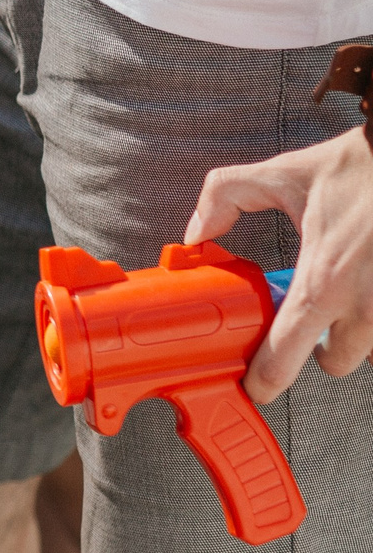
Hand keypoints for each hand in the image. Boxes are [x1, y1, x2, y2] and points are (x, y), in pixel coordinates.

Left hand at [185, 130, 372, 401]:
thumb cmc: (362, 166)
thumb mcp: (285, 173)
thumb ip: (227, 196)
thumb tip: (197, 231)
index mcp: (324, 280)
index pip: (286, 353)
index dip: (265, 379)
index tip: (255, 386)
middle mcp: (366, 305)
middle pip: (336, 362)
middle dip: (320, 348)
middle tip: (309, 319)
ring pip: (372, 348)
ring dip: (357, 332)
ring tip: (346, 296)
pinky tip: (369, 282)